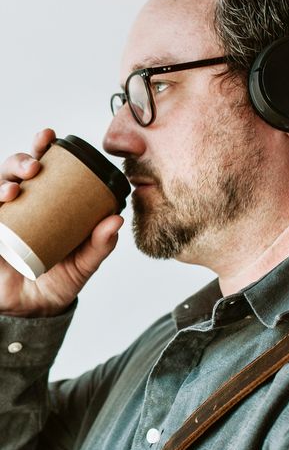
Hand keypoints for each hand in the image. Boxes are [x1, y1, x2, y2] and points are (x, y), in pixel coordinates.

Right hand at [0, 128, 123, 316]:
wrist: (33, 312)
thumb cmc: (57, 283)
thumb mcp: (83, 264)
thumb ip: (99, 245)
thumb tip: (117, 220)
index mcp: (45, 205)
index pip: (42, 170)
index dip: (42, 149)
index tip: (50, 136)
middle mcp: (21, 206)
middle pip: (16, 172)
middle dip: (23, 158)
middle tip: (36, 162)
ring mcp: (2, 218)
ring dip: (7, 177)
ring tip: (19, 184)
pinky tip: (5, 197)